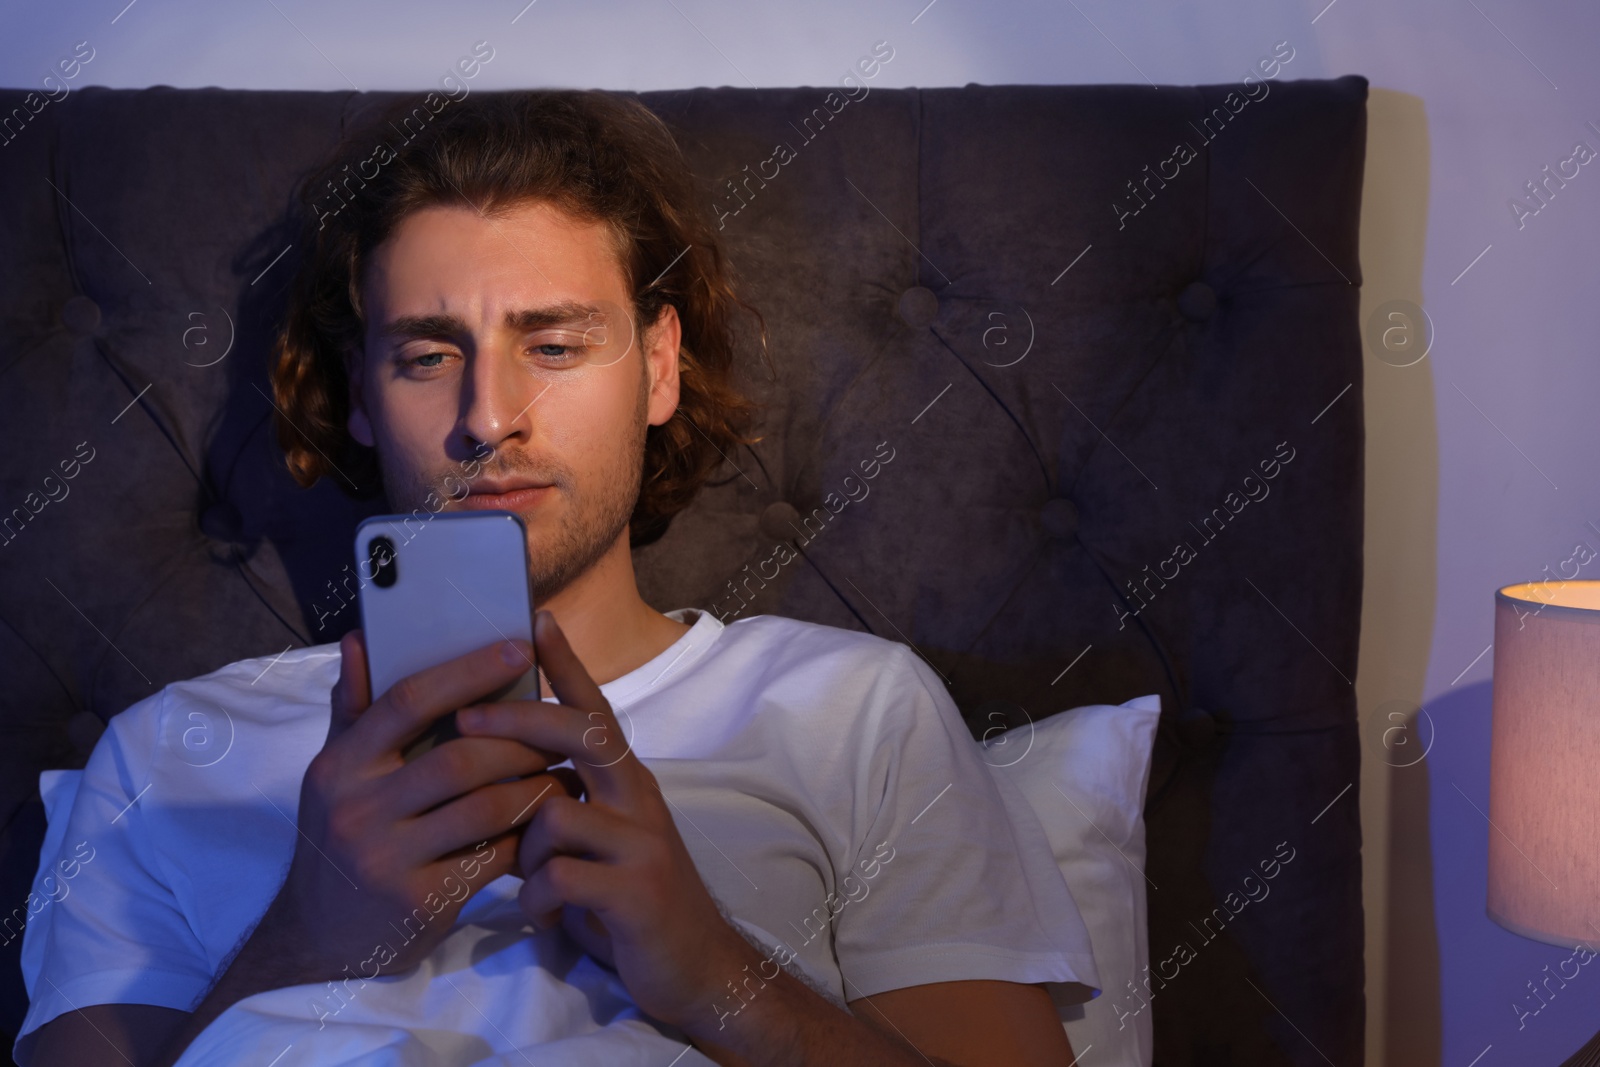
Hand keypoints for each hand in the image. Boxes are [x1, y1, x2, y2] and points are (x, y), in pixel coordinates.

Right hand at [261, 630, 583, 984]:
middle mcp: (357, 809)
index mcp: (340, 765)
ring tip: (564, 774)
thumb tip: (360, 639)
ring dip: (535, 788)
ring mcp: (387, 859)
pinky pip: (491, 857)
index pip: (408, 701)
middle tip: (560, 731)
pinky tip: (546, 824)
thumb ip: (353, 709)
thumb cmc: (338, 842)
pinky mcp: (420, 901)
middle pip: (459, 757)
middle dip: (520, 741)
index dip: (468, 672)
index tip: (520, 650)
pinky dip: (525, 837)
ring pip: (485, 808)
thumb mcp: (333, 776)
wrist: (317, 941)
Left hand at [453, 610, 750, 1029]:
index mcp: (627, 783)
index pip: (595, 710)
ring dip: (522, 850)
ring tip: (529, 883)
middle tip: (463, 722)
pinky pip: (560, 877)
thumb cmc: (628, 901)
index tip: (536, 620)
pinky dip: (537, 899)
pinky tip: (544, 915)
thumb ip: (561, 805)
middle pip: (581, 735)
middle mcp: (640, 800)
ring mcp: (642, 843)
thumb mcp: (597, 843)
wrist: (697, 971)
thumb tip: (499, 775)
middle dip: (516, 722)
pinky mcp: (637, 892)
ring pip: (555, 813)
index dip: (566, 665)